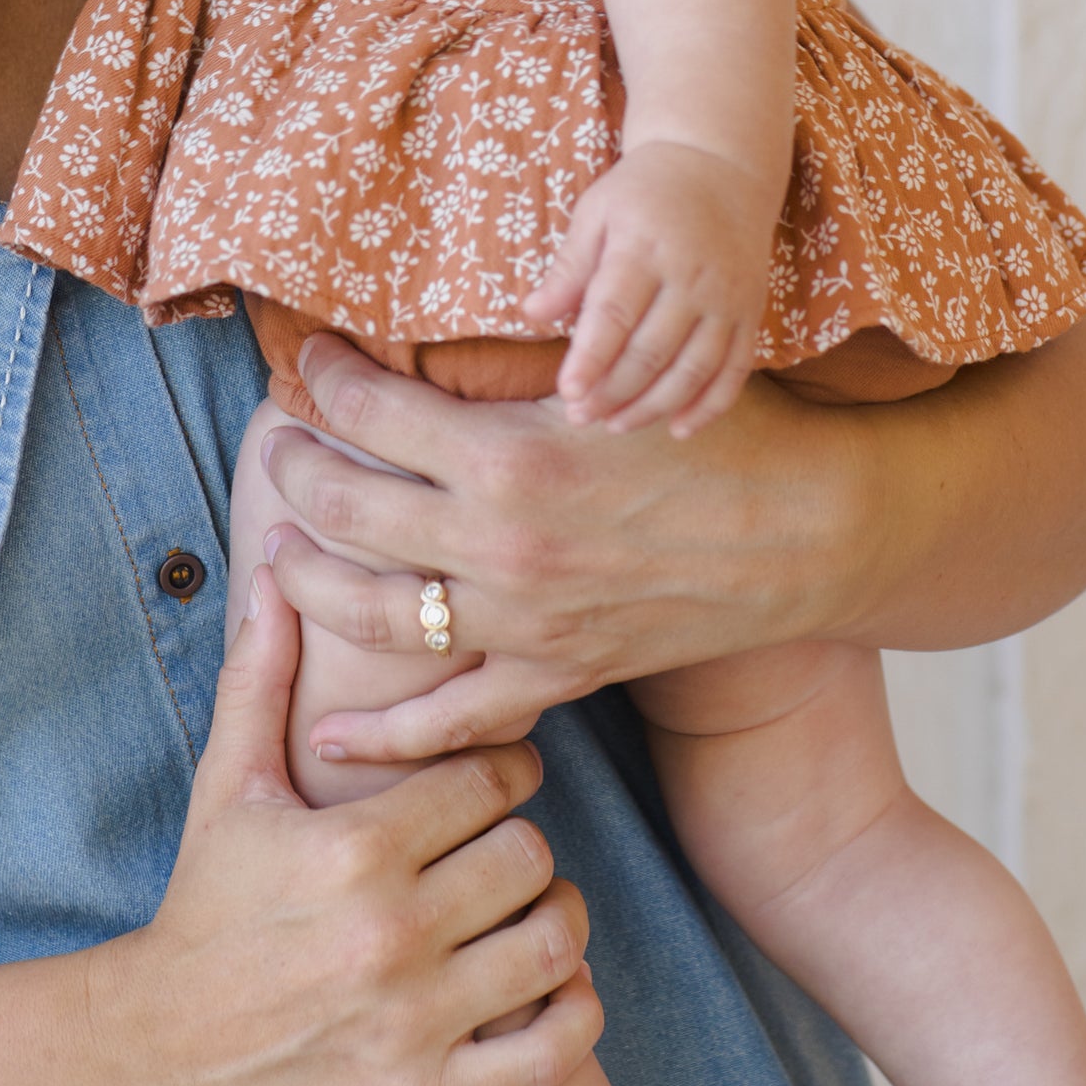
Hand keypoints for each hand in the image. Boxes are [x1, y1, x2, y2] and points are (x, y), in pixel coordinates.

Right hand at [119, 563, 602, 1085]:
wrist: (160, 1052)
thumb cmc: (205, 905)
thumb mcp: (228, 785)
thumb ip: (261, 675)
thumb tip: (276, 570)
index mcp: (354, 848)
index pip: (490, 781)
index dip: (503, 769)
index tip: (495, 777)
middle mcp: (391, 931)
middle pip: (528, 855)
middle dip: (522, 842)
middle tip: (502, 846)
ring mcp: (414, 1020)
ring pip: (555, 942)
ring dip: (553, 920)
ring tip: (524, 910)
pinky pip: (554, 1049)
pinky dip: (571, 1014)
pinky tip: (546, 988)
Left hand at [260, 335, 857, 766]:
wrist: (811, 529)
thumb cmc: (715, 432)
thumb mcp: (605, 378)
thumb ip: (508, 370)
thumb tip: (421, 348)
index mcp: (507, 453)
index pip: (372, 409)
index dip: (326, 378)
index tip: (307, 360)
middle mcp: (498, 543)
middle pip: (349, 506)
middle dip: (295, 471)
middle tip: (274, 447)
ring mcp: (521, 619)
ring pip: (371, 614)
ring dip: (306, 581)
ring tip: (275, 553)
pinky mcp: (555, 673)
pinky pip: (450, 718)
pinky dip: (383, 737)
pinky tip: (326, 733)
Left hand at [523, 140, 770, 435]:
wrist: (721, 164)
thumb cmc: (645, 190)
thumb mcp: (597, 211)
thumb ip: (569, 266)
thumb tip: (530, 314)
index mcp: (645, 248)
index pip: (614, 314)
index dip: (591, 358)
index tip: (567, 391)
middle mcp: (692, 277)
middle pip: (651, 351)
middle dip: (613, 392)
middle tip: (579, 415)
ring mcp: (726, 299)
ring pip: (692, 370)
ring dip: (653, 406)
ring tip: (615, 425)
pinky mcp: (750, 312)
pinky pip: (734, 371)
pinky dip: (708, 406)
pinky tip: (677, 428)